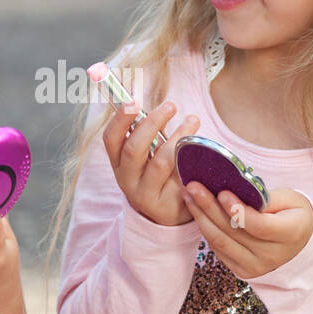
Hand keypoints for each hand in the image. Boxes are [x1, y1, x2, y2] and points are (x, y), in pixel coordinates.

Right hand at [102, 100, 200, 225]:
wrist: (170, 212)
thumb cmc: (160, 174)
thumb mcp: (150, 154)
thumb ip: (150, 133)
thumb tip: (160, 104)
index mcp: (119, 162)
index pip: (111, 139)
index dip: (119, 119)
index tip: (133, 101)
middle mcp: (126, 179)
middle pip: (133, 149)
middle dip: (152, 124)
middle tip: (171, 105)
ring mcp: (143, 194)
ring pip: (160, 163)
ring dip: (178, 138)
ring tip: (193, 120)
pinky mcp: (164, 206)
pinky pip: (179, 179)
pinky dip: (189, 161)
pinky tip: (200, 148)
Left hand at [180, 185, 312, 279]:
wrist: (299, 243)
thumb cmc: (292, 214)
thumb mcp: (290, 199)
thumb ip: (264, 196)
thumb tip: (234, 190)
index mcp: (290, 234)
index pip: (260, 226)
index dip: (238, 211)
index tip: (222, 193)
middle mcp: (273, 256)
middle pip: (234, 233)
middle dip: (209, 208)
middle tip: (193, 187)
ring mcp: (256, 267)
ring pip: (221, 242)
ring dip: (201, 218)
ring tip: (188, 196)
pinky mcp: (243, 271)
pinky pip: (218, 249)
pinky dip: (206, 229)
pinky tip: (198, 212)